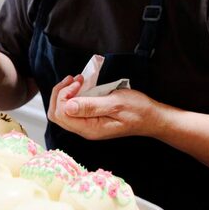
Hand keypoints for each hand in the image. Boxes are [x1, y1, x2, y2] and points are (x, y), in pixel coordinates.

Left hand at [47, 75, 163, 139]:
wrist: (151, 117)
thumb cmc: (137, 110)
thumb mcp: (115, 104)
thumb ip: (91, 106)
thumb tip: (67, 107)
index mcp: (89, 129)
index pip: (61, 114)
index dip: (64, 95)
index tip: (78, 83)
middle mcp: (85, 129)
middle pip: (57, 114)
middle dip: (61, 93)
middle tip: (74, 79)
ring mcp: (86, 125)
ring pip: (62, 111)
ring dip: (65, 93)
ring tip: (77, 80)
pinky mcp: (89, 119)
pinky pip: (72, 108)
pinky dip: (72, 95)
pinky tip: (80, 85)